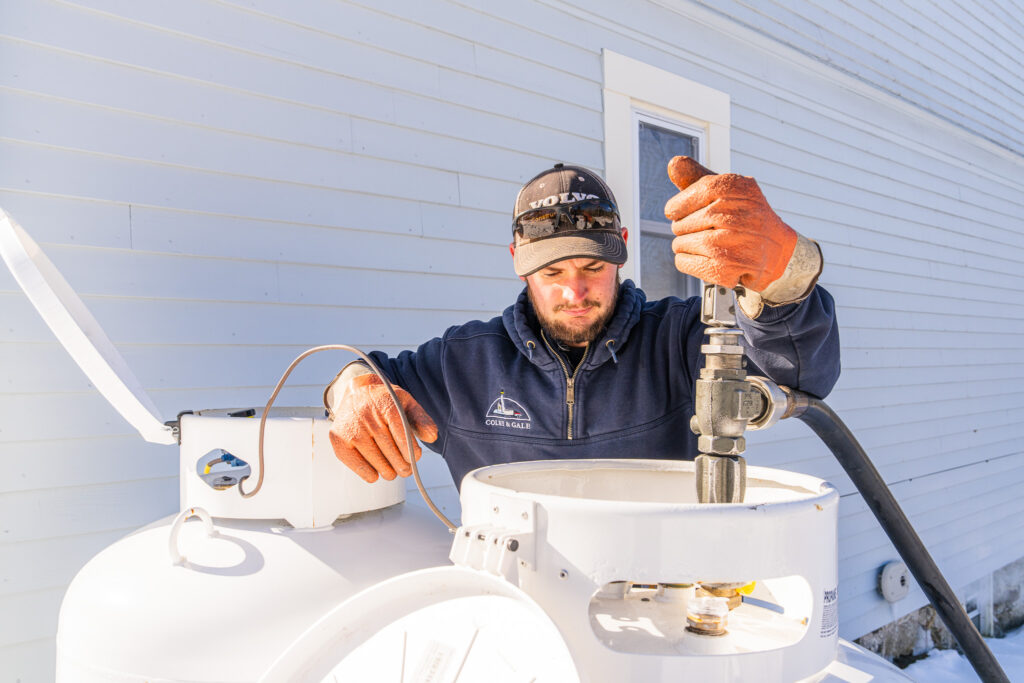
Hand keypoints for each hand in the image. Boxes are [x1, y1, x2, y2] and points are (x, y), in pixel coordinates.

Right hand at [328, 373, 437, 482]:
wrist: (356, 393)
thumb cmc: (384, 402)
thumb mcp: (405, 403)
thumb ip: (421, 419)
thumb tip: (432, 436)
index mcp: (385, 403)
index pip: (401, 434)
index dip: (410, 451)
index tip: (415, 458)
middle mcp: (366, 415)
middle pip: (389, 450)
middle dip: (402, 465)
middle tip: (406, 470)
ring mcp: (350, 428)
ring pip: (375, 460)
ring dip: (388, 471)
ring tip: (393, 472)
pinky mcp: (338, 440)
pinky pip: (357, 465)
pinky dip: (369, 474)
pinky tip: (376, 473)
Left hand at [664, 156, 796, 292]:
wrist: (777, 250)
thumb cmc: (745, 217)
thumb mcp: (727, 191)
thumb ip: (697, 176)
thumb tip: (673, 164)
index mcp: (737, 188)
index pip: (687, 196)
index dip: (678, 206)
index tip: (679, 211)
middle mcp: (736, 214)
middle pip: (680, 223)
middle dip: (683, 228)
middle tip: (702, 231)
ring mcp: (731, 243)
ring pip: (680, 243)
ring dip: (685, 246)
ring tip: (706, 245)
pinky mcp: (725, 268)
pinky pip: (683, 262)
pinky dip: (686, 261)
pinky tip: (705, 258)